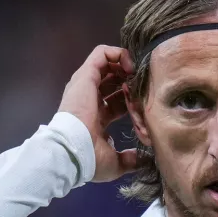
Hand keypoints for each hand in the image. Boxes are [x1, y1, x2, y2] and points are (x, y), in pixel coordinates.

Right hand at [58, 45, 140, 182]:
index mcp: (96, 117)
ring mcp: (86, 85)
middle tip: (143, 88)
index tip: (145, 105)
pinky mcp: (86, 74)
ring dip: (125, 65)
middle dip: (130, 81)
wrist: (73, 151)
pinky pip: (101, 53)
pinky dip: (118, 54)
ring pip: (107, 64)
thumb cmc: (89, 158)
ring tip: (137, 74)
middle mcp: (90, 99)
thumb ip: (129, 160)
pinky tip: (130, 67)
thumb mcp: (114, 163)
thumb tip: (141, 159)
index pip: (117, 102)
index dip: (132, 100)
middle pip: (112, 82)